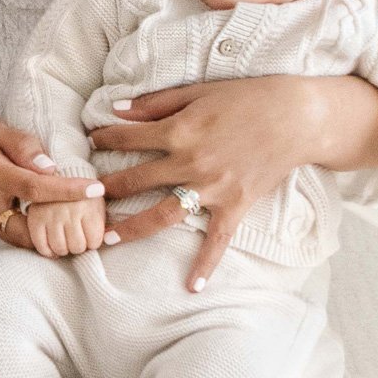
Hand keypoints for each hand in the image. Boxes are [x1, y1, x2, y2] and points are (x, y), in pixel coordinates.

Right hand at [0, 102, 106, 246]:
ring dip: (50, 237)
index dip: (68, 191)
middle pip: (32, 231)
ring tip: (78, 227)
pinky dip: (35, 234)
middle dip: (62, 232)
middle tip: (92, 224)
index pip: (36, 189)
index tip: (97, 189)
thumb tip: (50, 166)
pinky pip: (14, 236)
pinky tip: (52, 224)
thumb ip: (23, 146)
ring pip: (23, 240)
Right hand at [25, 193, 109, 259]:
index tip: (89, 234)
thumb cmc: (82, 196)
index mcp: (88, 205)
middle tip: (76, 238)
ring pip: (60, 248)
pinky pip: (41, 246)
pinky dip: (48, 251)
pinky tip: (53, 246)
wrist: (57, 177)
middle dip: (79, 246)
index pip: (94, 242)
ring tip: (65, 240)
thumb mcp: (97, 202)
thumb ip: (101, 221)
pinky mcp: (35, 219)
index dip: (92, 242)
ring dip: (64, 249)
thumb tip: (108, 239)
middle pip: (77, 247)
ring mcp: (50, 214)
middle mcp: (68, 210)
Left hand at [88, 75, 335, 289]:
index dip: (103, 139)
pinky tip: (190, 286)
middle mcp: (190, 163)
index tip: (88, 143)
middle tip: (83, 199)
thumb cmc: (245, 98)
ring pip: (163, 215)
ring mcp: (212, 188)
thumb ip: (155, 103)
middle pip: (136, 180)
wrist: (295, 117)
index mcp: (178, 131)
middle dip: (106, 189)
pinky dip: (205, 265)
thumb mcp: (196, 91)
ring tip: (106, 240)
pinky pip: (216, 241)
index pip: (127, 138)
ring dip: (133, 228)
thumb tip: (115, 109)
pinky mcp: (235, 205)